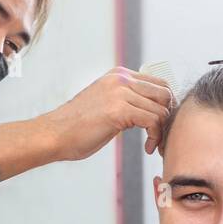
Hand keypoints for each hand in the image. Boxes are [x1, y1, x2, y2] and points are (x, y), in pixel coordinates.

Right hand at [42, 67, 173, 160]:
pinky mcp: (119, 110)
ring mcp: (120, 93)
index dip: (165, 106)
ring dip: (162, 131)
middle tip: (160, 136)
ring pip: (161, 109)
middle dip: (168, 117)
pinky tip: (147, 148)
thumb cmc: (75, 127)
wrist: (54, 135)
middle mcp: (121, 79)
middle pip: (165, 94)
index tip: (160, 125)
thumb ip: (125, 100)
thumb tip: (148, 110)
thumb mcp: (105, 104)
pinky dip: (155, 137)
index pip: (158, 84)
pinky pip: (153, 121)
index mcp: (118, 75)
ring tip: (152, 145)